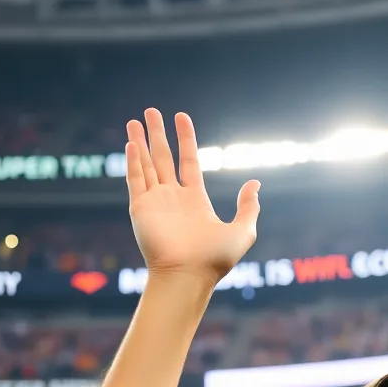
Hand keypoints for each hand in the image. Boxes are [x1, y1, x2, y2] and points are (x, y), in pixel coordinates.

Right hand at [126, 108, 259, 284]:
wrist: (188, 276)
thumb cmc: (215, 259)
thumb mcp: (242, 231)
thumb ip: (248, 207)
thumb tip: (255, 183)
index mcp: (196, 201)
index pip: (189, 162)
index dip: (186, 139)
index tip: (181, 117)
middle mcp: (173, 199)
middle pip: (164, 158)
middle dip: (158, 134)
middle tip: (152, 110)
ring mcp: (155, 202)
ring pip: (146, 164)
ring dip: (140, 142)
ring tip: (137, 119)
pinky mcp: (140, 208)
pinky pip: (135, 179)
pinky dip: (133, 160)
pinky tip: (132, 142)